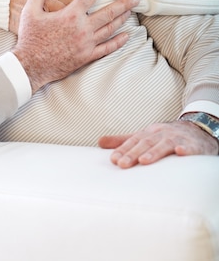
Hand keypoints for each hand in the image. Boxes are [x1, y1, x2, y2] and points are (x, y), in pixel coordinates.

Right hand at [12, 0, 138, 92]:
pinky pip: (107, 48)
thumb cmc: (30, 38)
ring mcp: (86, 43)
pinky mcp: (86, 56)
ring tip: (131, 11)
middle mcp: (82, 28)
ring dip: (122, 18)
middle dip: (124, 3)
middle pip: (108, 12)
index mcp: (70, 14)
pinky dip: (118, 42)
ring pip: (110, 29)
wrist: (30, 66)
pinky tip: (126, 36)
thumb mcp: (30, 12)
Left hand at [99, 120, 218, 167]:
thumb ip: (123, 141)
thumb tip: (99, 142)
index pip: (134, 141)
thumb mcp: (144, 136)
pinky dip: (185, 149)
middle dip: (133, 153)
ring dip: (154, 152)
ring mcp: (177, 138)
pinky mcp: (193, 145)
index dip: (123, 149)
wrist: (195, 130)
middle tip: (122, 164)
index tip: (113, 160)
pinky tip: (180, 152)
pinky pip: (190, 146)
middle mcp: (161, 134)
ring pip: (164, 145)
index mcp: (148, 133)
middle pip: (146, 143)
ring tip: (143, 161)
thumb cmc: (164, 136)